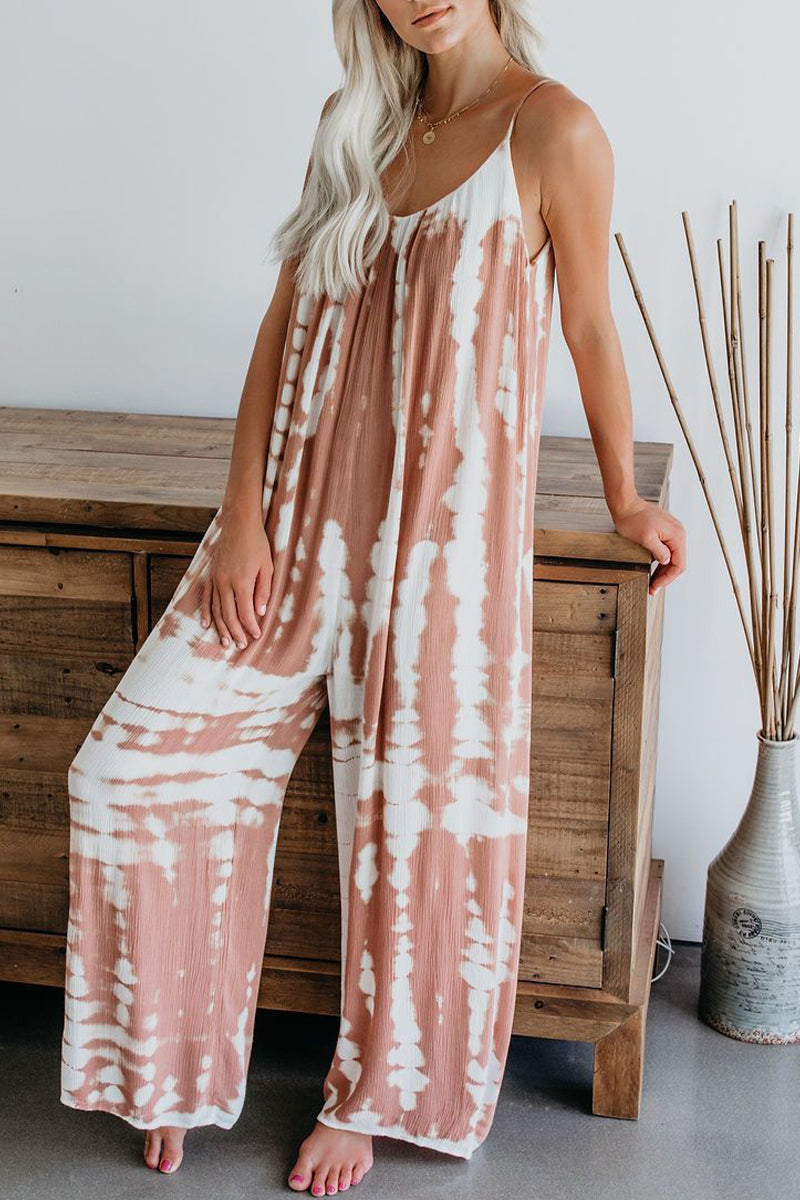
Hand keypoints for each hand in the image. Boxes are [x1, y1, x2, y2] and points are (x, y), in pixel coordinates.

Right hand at [200, 506, 273, 647]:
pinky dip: (206, 611)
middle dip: (235, 632)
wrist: (239, 522)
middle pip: (228, 615)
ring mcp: (215, 579)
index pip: (245, 613)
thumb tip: (259, 612)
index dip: (250, 627)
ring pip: (216, 609)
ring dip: (220, 627)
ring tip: (225, 641)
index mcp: (241, 582)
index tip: (256, 636)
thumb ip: (263, 591)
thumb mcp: (267, 567)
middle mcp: (225, 583)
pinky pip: (206, 597)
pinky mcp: (211, 574)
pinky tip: (206, 623)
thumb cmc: (257, 543)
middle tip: (240, 645)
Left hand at [609, 495, 686, 594]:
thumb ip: (659, 552)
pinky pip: (667, 549)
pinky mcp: (664, 531)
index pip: (679, 564)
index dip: (668, 578)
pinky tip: (653, 568)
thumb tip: (666, 562)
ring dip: (663, 570)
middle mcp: (677, 532)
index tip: (656, 586)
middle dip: (665, 576)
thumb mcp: (645, 539)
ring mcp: (671, 531)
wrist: (625, 504)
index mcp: (676, 535)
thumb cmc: (632, 518)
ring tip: (652, 581)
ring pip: (672, 556)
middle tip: (653, 588)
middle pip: (677, 561)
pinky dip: (661, 560)